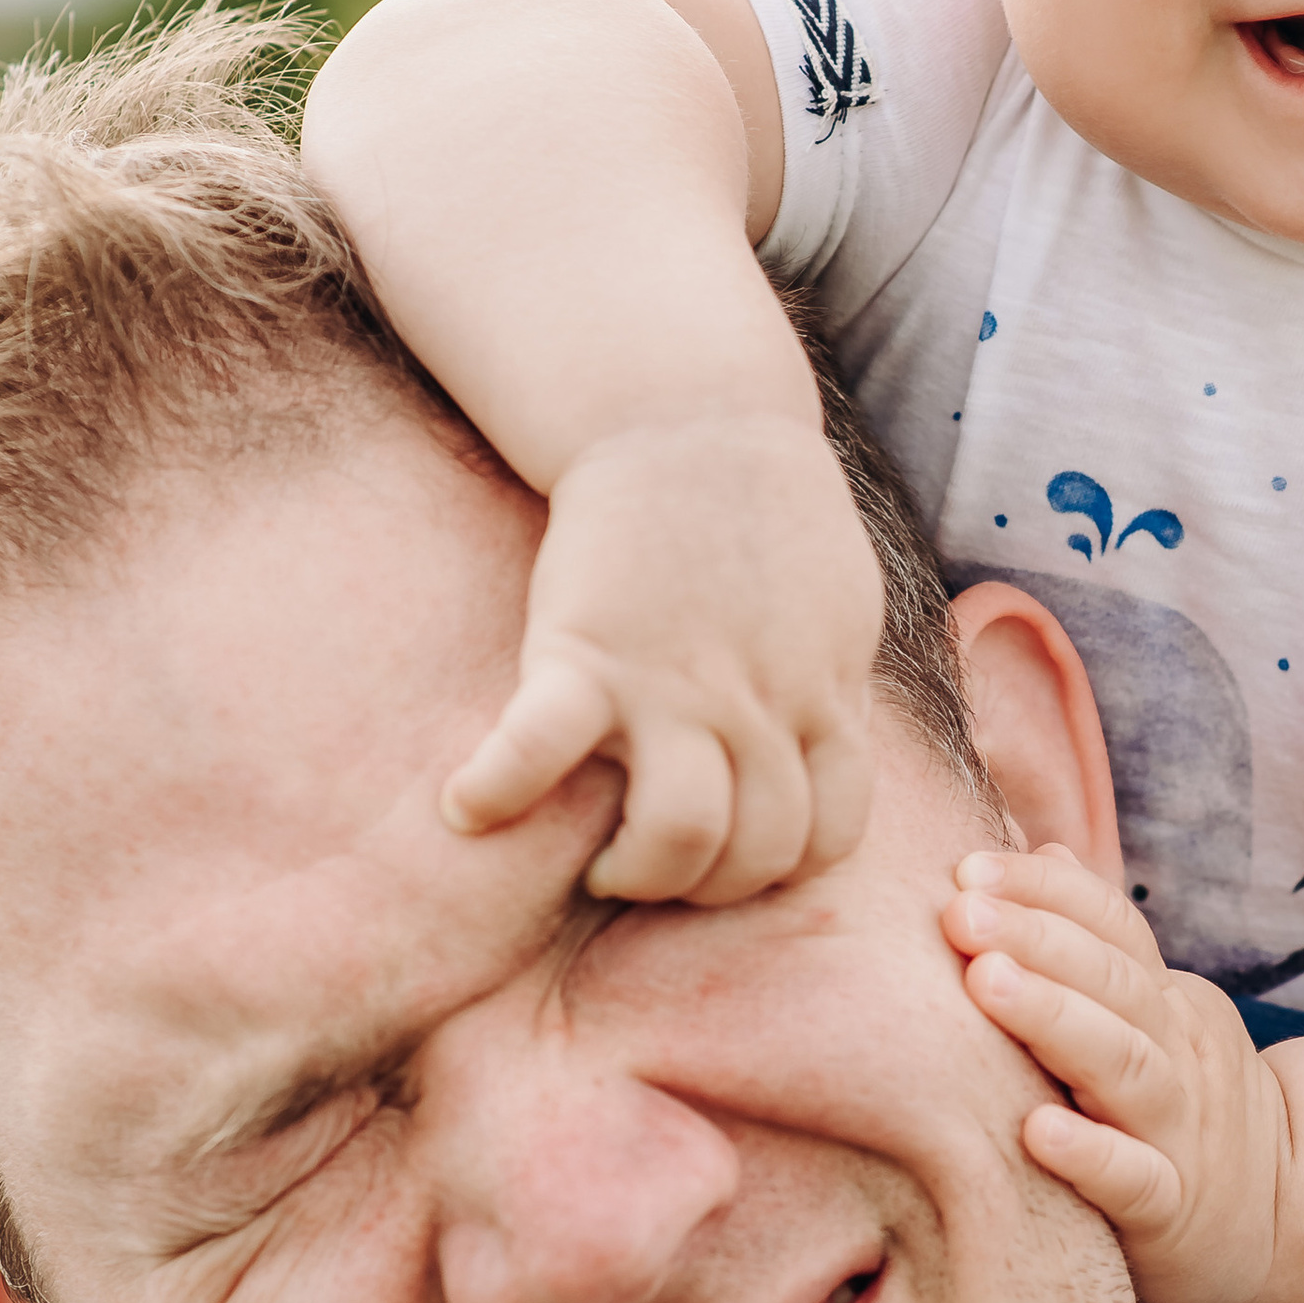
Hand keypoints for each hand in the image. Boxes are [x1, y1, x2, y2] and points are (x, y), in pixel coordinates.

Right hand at [443, 411, 883, 903]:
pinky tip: (466, 808)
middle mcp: (757, 706)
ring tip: (600, 866)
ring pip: (680, 835)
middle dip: (707, 887)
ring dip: (638, 874)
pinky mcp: (586, 651)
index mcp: (818, 697)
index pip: (830, 837)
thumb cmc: (764, 513)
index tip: (734, 858)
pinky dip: (496, 792)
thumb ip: (834, 687)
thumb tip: (835, 744)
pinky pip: (538, 751)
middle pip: (757, 853)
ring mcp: (674, 684)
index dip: (782, 871)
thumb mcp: (837, 607)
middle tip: (658, 865)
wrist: (688, 415)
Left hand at [941, 845, 1288, 1302]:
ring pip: (1123, 1066)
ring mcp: (1177, 1131)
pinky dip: (1090, 1155)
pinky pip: (1135, 1180)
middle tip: (960, 912)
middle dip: (1035, 939)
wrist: (1278, 1209)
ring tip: (985, 983)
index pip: (1114, 927)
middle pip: (1113, 983)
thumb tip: (1045, 850)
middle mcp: (1176, 1054)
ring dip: (1053, 1019)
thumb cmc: (1177, 1103)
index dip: (1046, 893)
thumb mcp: (1151, 1015)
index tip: (967, 870)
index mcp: (1164, 1001)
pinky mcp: (1169, 1210)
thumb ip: (1098, 945)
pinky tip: (1035, 1133)